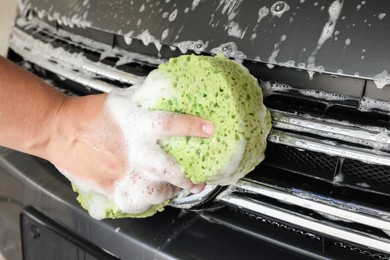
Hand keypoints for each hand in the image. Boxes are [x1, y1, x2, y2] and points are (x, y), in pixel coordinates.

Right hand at [48, 87, 214, 213]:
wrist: (59, 129)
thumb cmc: (89, 114)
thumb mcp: (122, 99)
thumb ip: (146, 98)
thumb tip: (166, 90)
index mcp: (137, 125)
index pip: (171, 124)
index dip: (193, 127)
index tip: (210, 130)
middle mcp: (134, 150)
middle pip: (169, 169)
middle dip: (188, 178)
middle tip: (198, 181)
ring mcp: (122, 170)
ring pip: (155, 190)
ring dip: (170, 191)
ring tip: (177, 189)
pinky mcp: (110, 185)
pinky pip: (135, 201)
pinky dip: (147, 201)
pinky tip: (152, 196)